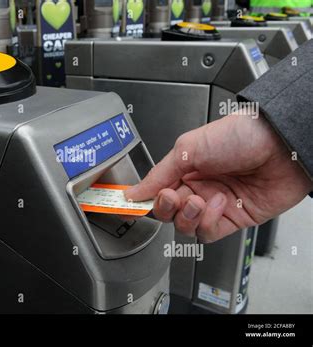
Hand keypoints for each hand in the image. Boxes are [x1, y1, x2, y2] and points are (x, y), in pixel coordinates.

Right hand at [125, 112, 311, 242]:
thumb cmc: (239, 135)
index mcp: (183, 168)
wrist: (281, 144)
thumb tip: (134, 192)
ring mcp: (214, 205)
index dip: (143, 200)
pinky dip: (209, 223)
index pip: (155, 191)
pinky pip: (209, 233)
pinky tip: (219, 205)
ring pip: (185, 226)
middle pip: (167, 212)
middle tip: (173, 196)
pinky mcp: (233, 219)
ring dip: (188, 216)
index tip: (129, 205)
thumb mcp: (188, 149)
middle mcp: (197, 187)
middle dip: (166, 207)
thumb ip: (158, 174)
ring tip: (200, 200)